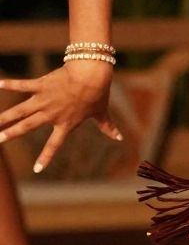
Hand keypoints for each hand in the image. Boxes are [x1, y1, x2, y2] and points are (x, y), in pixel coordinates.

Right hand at [0, 62, 121, 172]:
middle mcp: (51, 114)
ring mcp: (44, 99)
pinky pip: (24, 85)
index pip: (54, 145)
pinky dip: (11, 84)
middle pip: (27, 127)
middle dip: (11, 134)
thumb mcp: (102, 112)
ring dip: (5, 117)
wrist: (91, 74)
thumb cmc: (97, 93)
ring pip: (20, 110)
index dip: (46, 157)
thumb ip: (107, 126)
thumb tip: (120, 138)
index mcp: (65, 123)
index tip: (37, 170)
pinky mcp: (42, 85)